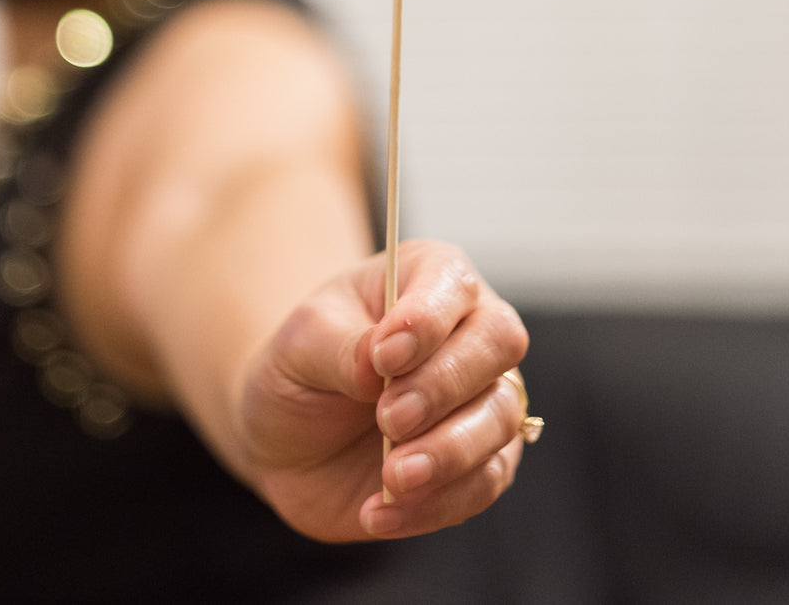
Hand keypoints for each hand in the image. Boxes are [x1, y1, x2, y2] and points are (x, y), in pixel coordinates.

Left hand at [237, 239, 528, 541]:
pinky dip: (435, 504)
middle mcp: (469, 331)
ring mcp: (481, 399)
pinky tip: (379, 510)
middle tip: (389, 417)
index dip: (428, 321)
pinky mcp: (478, 464)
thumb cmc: (300, 367)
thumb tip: (378, 360)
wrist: (288, 439)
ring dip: (448, 452)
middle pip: (498, 344)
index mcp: (430, 277)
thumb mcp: (300, 343)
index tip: (383, 357)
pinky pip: (483, 484)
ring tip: (392, 476)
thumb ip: (342, 347)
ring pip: (500, 418)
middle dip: (443, 386)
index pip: (454, 285)